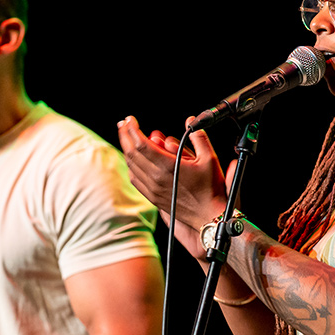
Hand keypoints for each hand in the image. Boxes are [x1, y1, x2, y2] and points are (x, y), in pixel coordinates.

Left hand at [117, 115, 230, 257]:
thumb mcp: (210, 158)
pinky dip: (131, 165)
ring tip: (127, 137)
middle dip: (125, 135)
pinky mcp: (152, 197)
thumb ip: (199, 136)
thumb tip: (190, 121)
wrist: (208, 215)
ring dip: (127, 149)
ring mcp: (152, 189)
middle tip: (123, 123)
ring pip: (131, 165)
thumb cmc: (210, 189)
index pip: (141, 143)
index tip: (130, 119)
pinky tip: (134, 158)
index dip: (132, 128)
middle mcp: (156, 178)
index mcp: (167, 167)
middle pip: (131, 152)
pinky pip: (135, 178)